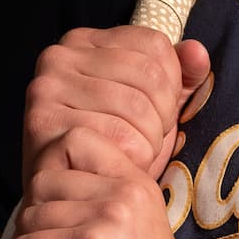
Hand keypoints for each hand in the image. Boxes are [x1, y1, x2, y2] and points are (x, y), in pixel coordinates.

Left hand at [0, 123, 202, 238]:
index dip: (50, 166)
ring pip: (30, 217)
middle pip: (43, 181)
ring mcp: (104, 222)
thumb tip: (46, 183)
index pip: (75, 139)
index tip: (52, 203)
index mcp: (136, 183)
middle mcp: (122, 194)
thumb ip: (105, 197)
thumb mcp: (137, 227)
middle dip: (34, 216)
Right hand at [20, 25, 210, 194]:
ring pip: (136, 106)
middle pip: (149, 75)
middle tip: (150, 140)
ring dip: (150, 141)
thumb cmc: (114, 145)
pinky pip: (118, 136)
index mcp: (85, 41)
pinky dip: (134, 158)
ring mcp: (46, 88)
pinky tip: (120, 166)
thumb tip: (196, 52)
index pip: (155, 45)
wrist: (73, 196)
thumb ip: (180, 75)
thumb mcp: (152, 104)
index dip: (172, 84)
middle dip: (163, 117)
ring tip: (136, 153)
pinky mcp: (42, 123)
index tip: (160, 111)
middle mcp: (59, 56)